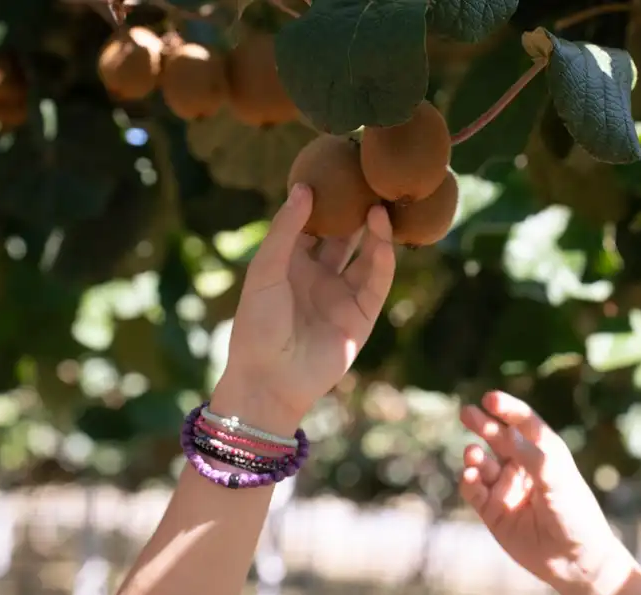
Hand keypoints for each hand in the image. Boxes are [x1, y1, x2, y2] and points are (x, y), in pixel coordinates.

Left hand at [213, 184, 395, 434]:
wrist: (270, 379)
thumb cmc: (257, 325)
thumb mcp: (265, 270)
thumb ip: (285, 230)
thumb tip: (304, 188)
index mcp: (289, 265)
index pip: (312, 224)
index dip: (325, 200)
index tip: (336, 170)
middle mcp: (318, 277)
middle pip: (343, 236)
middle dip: (356, 211)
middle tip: (368, 181)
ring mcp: (342, 296)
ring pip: (365, 255)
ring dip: (373, 231)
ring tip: (379, 203)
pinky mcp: (362, 315)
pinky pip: (377, 281)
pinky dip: (383, 257)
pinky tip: (383, 233)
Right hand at [459, 391, 631, 594]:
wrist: (576, 560)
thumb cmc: (575, 514)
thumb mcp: (556, 479)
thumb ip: (530, 456)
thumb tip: (504, 432)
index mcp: (544, 454)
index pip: (523, 423)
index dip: (507, 408)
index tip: (490, 398)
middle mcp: (523, 468)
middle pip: (498, 439)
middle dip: (482, 425)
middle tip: (466, 412)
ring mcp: (506, 489)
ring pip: (483, 465)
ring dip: (475, 457)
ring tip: (473, 454)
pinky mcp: (493, 513)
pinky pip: (475, 492)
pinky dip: (469, 482)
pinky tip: (470, 477)